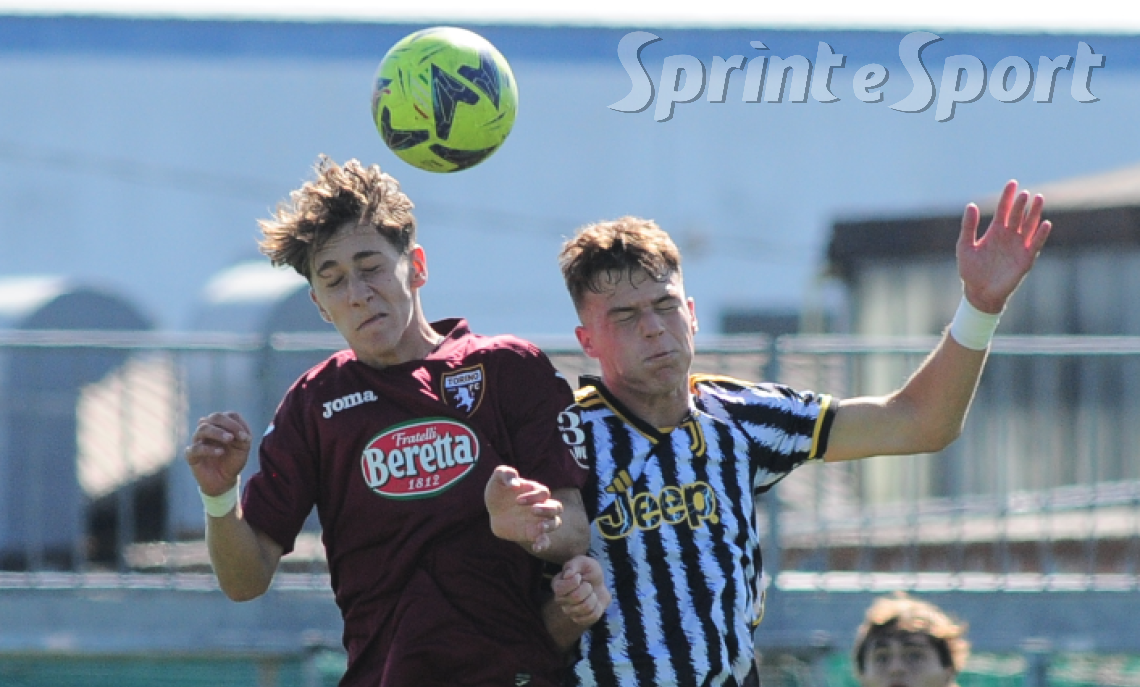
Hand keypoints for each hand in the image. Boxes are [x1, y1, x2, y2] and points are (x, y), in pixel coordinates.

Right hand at [185, 411, 251, 495]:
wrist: (224, 480)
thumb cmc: (233, 460)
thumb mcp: (243, 448)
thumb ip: (244, 438)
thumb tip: (243, 433)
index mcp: (220, 426)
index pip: (226, 416)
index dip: (236, 423)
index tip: (245, 437)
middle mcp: (208, 430)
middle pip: (214, 417)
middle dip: (227, 424)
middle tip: (235, 436)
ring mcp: (197, 441)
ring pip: (203, 428)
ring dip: (218, 432)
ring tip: (229, 439)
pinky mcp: (191, 455)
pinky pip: (195, 448)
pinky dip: (209, 449)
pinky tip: (220, 452)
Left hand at [485, 466, 562, 552]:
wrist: (493, 512)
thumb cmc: (499, 493)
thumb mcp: (498, 480)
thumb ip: (505, 474)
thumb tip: (516, 483)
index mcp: (535, 491)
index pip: (543, 492)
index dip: (533, 496)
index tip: (517, 501)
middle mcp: (542, 506)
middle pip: (556, 507)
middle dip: (547, 509)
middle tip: (533, 510)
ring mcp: (539, 521)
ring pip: (556, 523)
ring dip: (550, 525)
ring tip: (540, 527)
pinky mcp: (533, 534)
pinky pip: (545, 541)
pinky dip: (544, 544)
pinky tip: (536, 547)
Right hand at [552, 555, 610, 626]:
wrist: (598, 584)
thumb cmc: (589, 571)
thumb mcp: (583, 562)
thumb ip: (574, 565)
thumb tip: (568, 574)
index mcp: (556, 584)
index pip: (560, 589)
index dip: (574, 582)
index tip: (579, 576)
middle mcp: (559, 599)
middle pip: (575, 598)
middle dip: (587, 588)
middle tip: (588, 585)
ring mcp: (569, 611)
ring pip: (585, 607)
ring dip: (593, 598)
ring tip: (591, 593)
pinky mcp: (579, 619)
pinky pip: (592, 616)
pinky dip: (598, 608)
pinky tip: (594, 603)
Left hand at [957, 179, 1052, 313]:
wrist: (979, 292)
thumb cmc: (970, 270)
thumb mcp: (965, 246)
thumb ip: (968, 227)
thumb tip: (971, 205)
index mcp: (995, 231)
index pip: (1003, 209)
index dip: (1007, 196)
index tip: (1012, 183)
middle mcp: (1009, 236)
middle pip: (1017, 215)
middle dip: (1021, 204)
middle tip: (1024, 193)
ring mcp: (1019, 247)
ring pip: (1029, 226)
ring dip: (1034, 213)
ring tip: (1038, 199)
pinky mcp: (1026, 259)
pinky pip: (1036, 244)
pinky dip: (1041, 234)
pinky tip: (1045, 223)